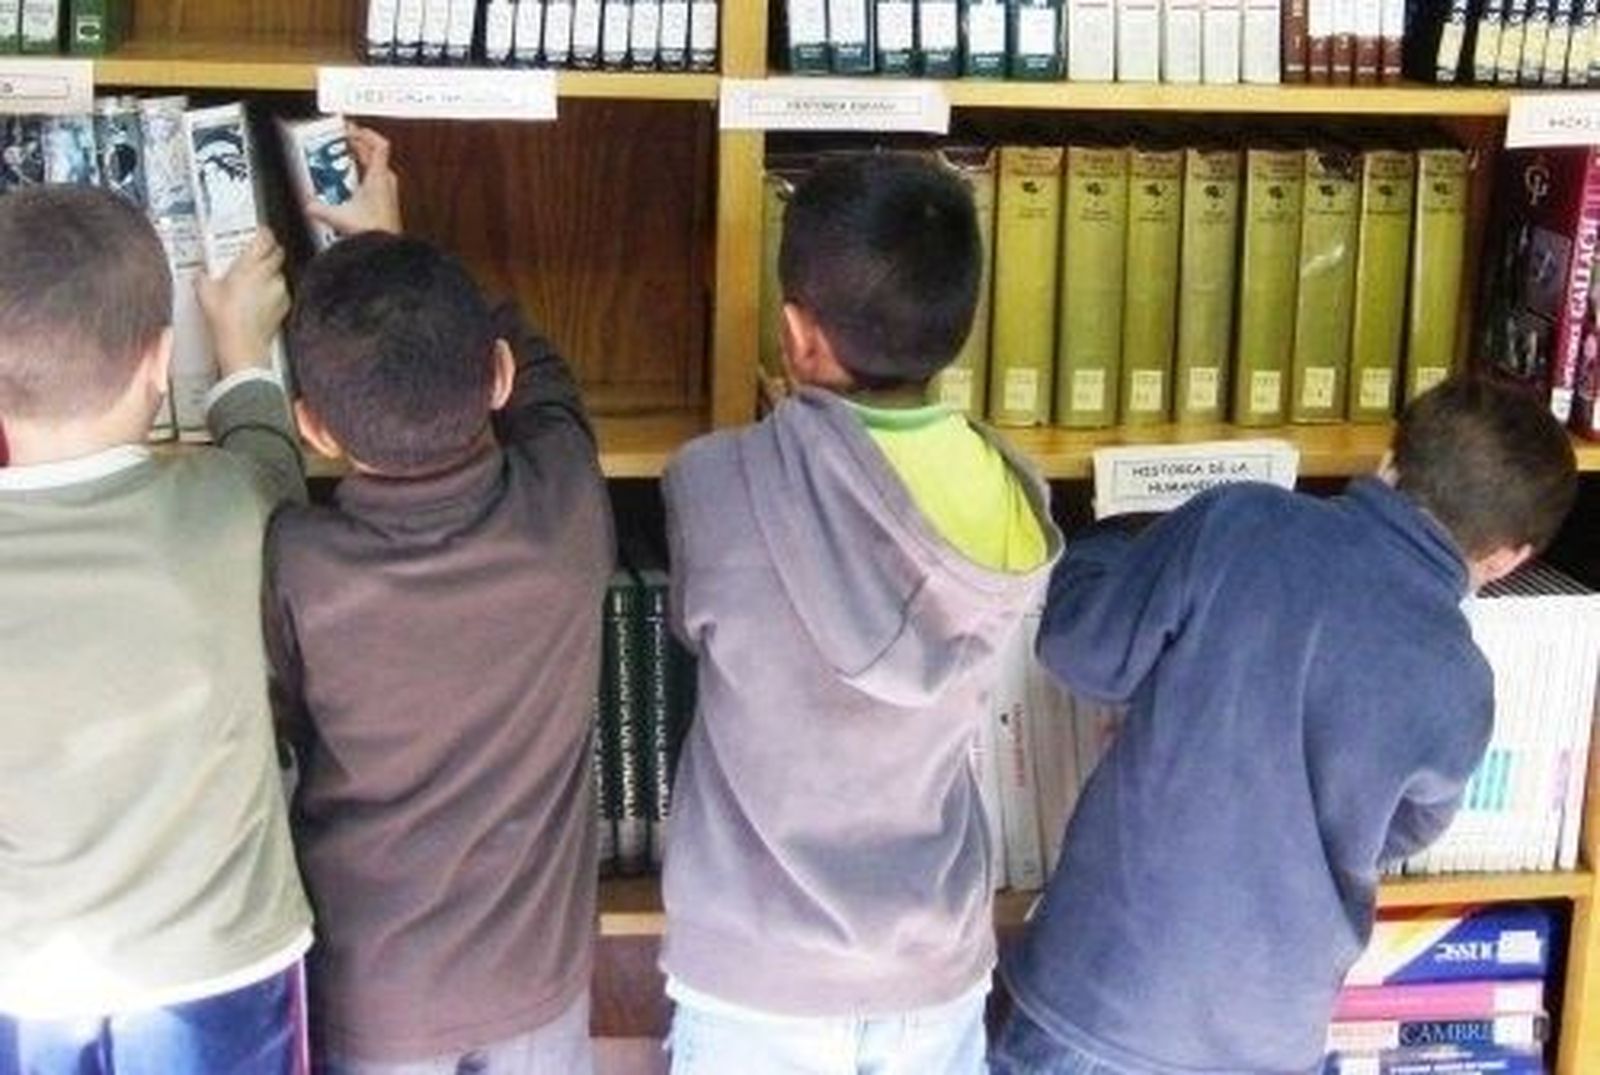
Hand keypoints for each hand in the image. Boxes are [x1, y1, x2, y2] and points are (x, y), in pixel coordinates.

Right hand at [196, 229, 290, 377]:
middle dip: (269, 251)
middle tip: (256, 254)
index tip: (259, 232)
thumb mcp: (205, 292)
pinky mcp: (285, 305)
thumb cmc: (225, 318)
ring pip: (280, 273)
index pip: (265, 238)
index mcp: (250, 265)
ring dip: (270, 273)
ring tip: (254, 281)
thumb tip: (201, 274)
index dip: (264, 233)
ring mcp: (280, 290)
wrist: (243, 345)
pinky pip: (282, 291)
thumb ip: (203, 277)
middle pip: (277, 253)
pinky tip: (260, 299)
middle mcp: (269, 275)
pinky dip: (274, 291)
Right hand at [304, 123, 402, 236]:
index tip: (351, 129)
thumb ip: (319, 209)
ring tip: (343, 159)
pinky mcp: (387, 203)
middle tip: (341, 141)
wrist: (386, 250)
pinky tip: (350, 182)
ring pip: (376, 167)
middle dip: (357, 145)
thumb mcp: (340, 217)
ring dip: (360, 160)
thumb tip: (307, 205)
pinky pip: (376, 181)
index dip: (365, 133)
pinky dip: (363, 176)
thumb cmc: (374, 232)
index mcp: (379, 177)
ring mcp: (389, 192)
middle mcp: (387, 182)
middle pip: (374, 154)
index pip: (379, 144)